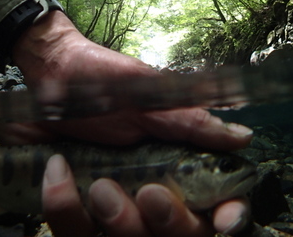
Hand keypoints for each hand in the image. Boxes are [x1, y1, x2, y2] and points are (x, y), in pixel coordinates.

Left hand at [0, 11, 253, 235]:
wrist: (50, 73)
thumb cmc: (104, 81)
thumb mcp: (148, 98)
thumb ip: (191, 122)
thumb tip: (242, 137)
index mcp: (177, 164)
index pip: (215, 203)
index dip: (227, 216)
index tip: (224, 220)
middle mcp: (149, 192)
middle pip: (179, 235)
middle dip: (169, 223)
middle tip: (148, 192)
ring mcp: (111, 206)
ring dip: (117, 220)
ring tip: (98, 184)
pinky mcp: (75, 210)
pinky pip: (77, 232)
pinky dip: (64, 206)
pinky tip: (58, 170)